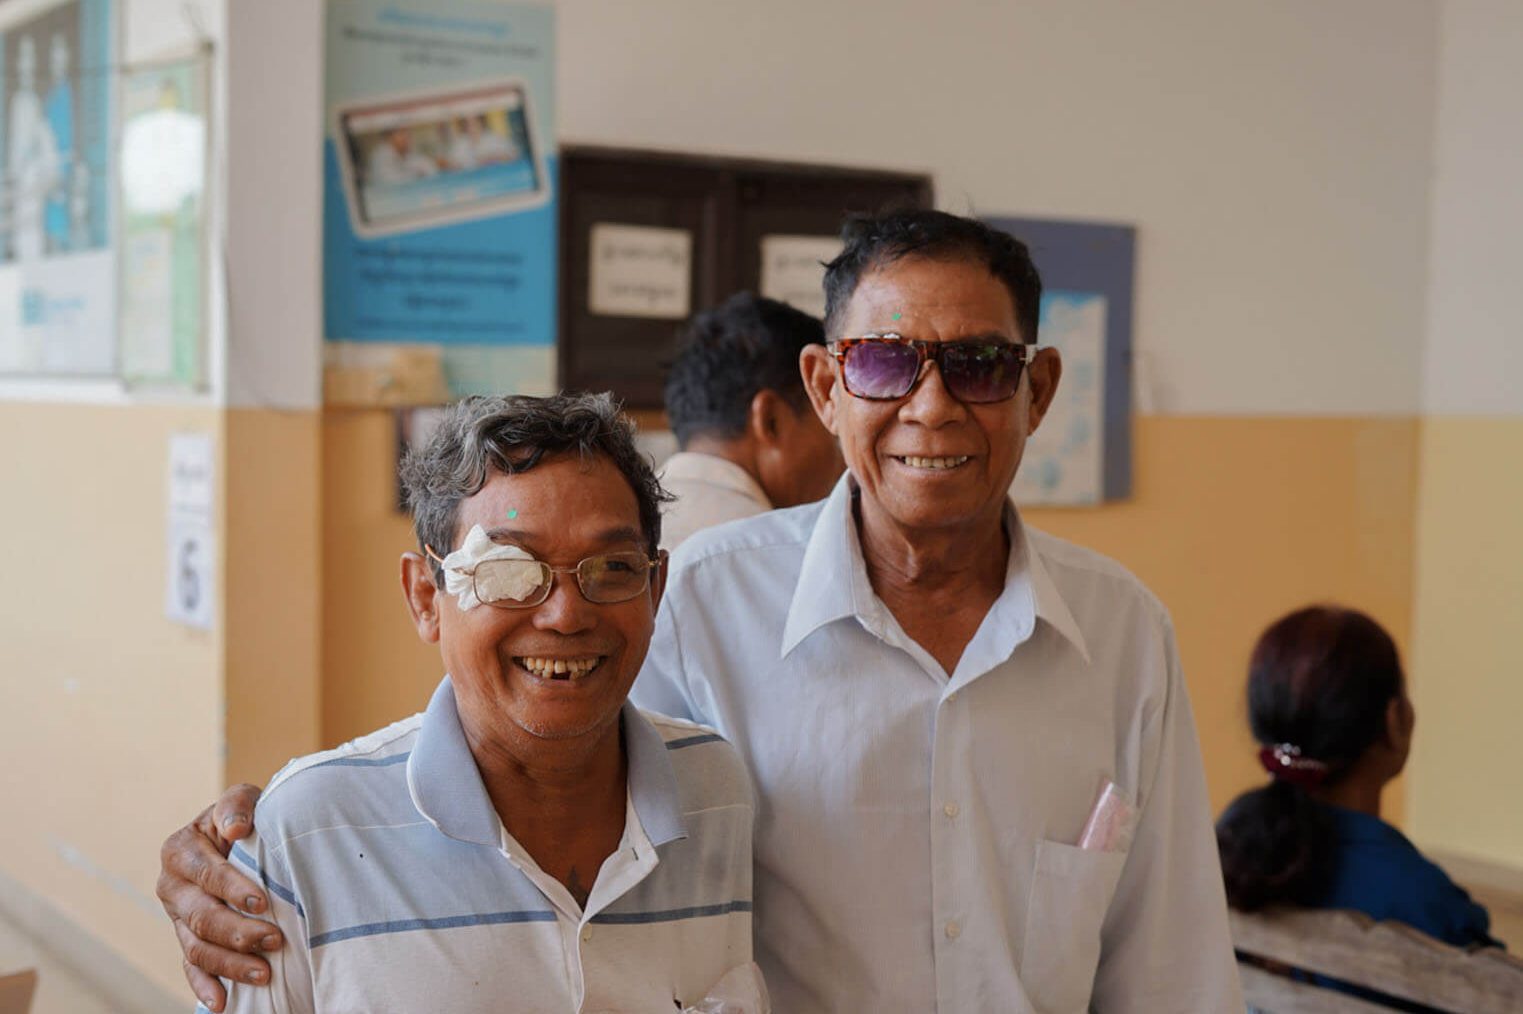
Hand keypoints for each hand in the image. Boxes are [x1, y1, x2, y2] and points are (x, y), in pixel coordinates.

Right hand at [155, 784, 274, 1011]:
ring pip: (197, 947)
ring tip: (264, 973)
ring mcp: (176, 917)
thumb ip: (236, 806)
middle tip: (274, 940)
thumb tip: (236, 829)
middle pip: (201, 917)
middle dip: (238, 932)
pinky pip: (191, 967)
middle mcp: (172, 886)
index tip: (261, 902)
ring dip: (230, 963)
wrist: (239, 833)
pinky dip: (205, 986)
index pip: (206, 874)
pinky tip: (222, 1004)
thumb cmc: (245, 816)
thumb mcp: (242, 799)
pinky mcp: (186, 938)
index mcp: (180, 850)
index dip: (232, 889)